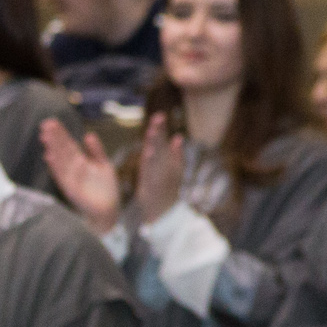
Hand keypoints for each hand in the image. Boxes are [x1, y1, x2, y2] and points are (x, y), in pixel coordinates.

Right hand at [38, 119, 121, 235]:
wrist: (108, 210)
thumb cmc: (106, 190)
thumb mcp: (104, 165)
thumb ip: (96, 151)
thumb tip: (88, 135)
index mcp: (80, 162)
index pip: (68, 145)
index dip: (61, 134)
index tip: (52, 122)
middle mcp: (73, 169)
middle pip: (62, 150)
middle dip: (54, 137)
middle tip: (45, 124)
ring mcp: (71, 179)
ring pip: (60, 160)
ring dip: (52, 148)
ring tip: (45, 136)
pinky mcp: (71, 189)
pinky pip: (61, 176)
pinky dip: (55, 166)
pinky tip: (49, 156)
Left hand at [128, 116, 185, 230]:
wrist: (164, 211)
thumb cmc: (166, 189)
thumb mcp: (172, 171)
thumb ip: (175, 154)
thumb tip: (179, 137)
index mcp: (167, 161)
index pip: (163, 141)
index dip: (161, 129)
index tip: (158, 114)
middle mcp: (164, 166)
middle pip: (161, 145)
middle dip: (159, 130)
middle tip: (158, 116)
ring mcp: (159, 174)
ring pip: (156, 155)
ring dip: (154, 142)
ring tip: (152, 129)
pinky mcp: (152, 183)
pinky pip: (150, 170)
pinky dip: (150, 160)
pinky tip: (148, 150)